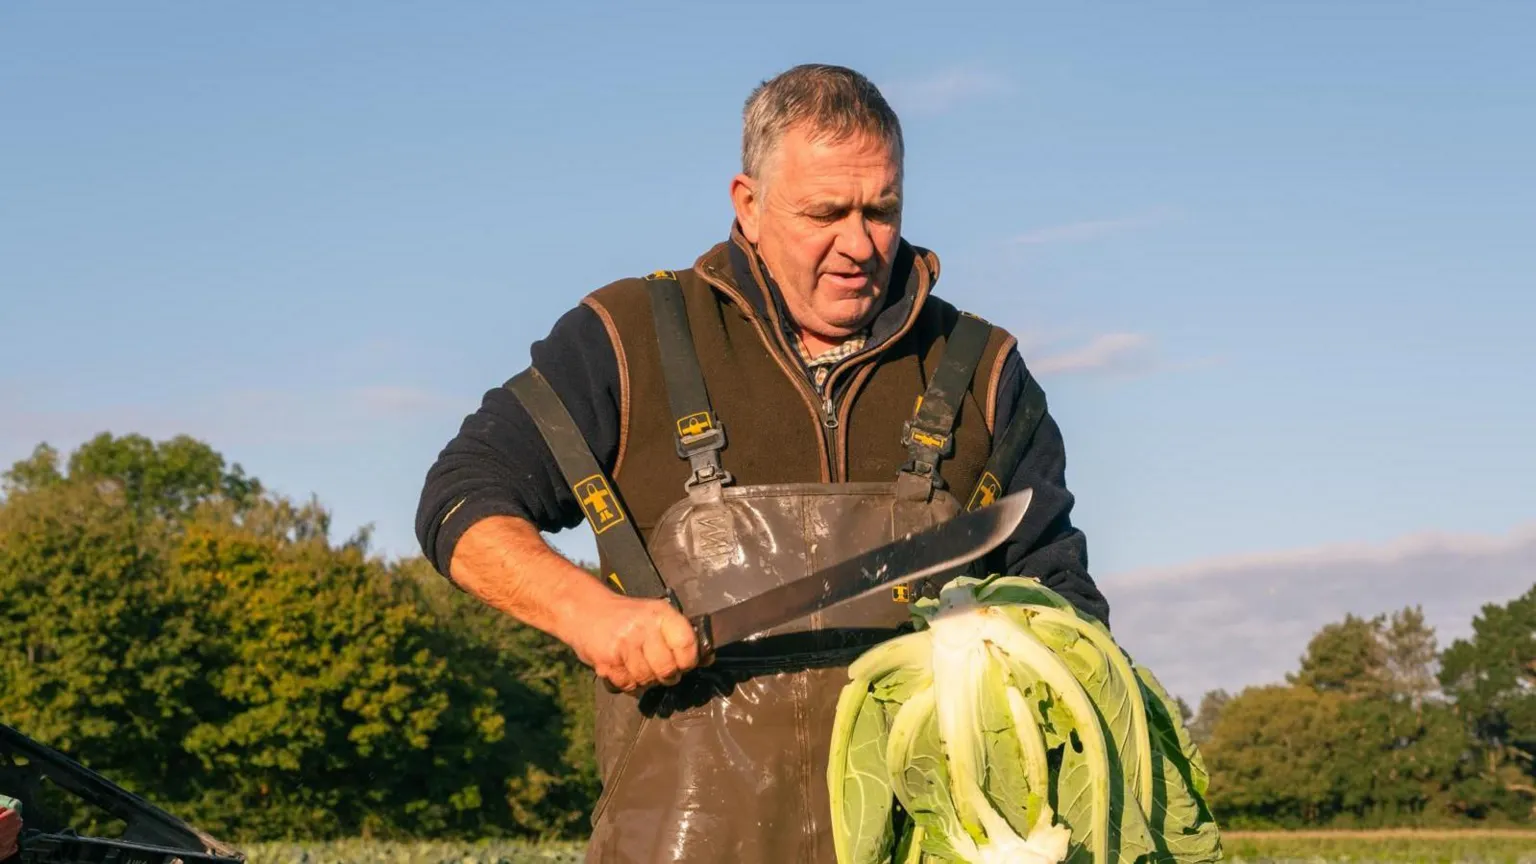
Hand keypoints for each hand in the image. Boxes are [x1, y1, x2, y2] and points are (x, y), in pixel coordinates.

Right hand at [567, 593, 700, 690]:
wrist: (583, 609)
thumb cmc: (624, 616)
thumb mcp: (654, 616)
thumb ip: (679, 636)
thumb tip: (708, 659)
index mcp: (660, 613)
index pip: (687, 644)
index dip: (689, 661)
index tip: (684, 663)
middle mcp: (643, 627)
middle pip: (668, 669)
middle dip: (667, 675)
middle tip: (660, 669)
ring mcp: (624, 645)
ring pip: (647, 680)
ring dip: (647, 680)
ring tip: (639, 666)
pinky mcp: (608, 661)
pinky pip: (628, 685)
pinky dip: (629, 683)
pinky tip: (624, 668)